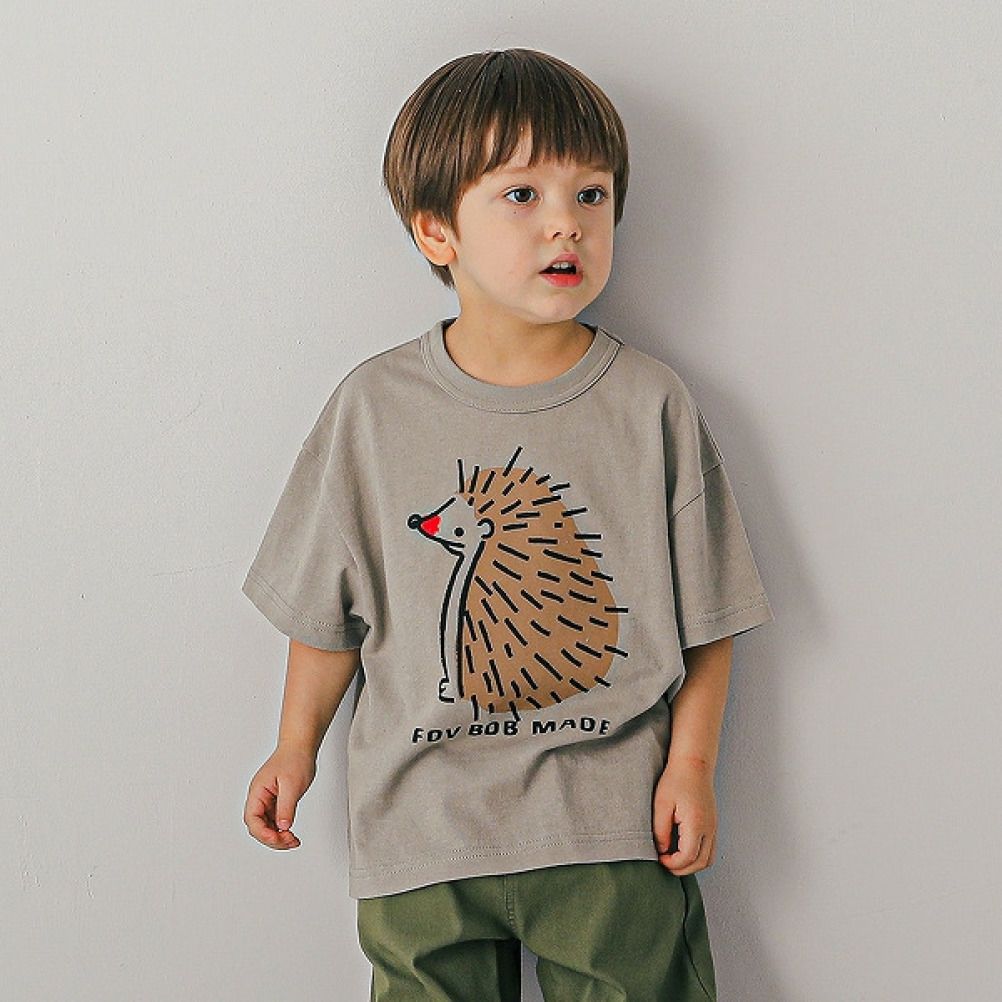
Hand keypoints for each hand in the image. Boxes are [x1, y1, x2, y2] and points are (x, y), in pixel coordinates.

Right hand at [244, 746, 317, 849]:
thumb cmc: (294, 759)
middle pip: (258, 826)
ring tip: (292, 841)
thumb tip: (282, 826)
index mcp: (258, 792)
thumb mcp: (292, 785)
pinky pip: (274, 820)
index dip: (264, 833)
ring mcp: (267, 800)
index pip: (252, 819)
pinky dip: (282, 829)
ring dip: (277, 836)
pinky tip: (291, 833)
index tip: (279, 838)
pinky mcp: (276, 801)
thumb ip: (286, 807)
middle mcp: (259, 797)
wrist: (301, 746)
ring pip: (266, 826)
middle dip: (272, 838)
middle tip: (290, 842)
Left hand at [652, 758, 717, 874]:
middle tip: (665, 863)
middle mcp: (709, 828)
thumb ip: (660, 830)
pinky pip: (709, 849)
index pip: (688, 857)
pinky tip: (682, 849)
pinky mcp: (713, 824)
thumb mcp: (662, 804)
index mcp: (696, 823)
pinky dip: (697, 856)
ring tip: (673, 858)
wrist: (694, 764)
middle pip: (701, 863)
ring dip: (691, 865)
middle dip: (682, 869)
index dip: (673, 864)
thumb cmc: (676, 780)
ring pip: (707, 859)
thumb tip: (662, 850)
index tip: (659, 858)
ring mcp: (713, 827)